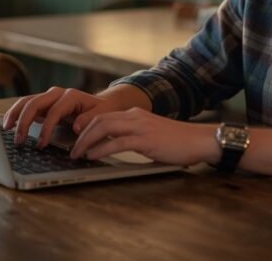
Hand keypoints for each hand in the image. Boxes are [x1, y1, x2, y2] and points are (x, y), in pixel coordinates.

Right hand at [2, 87, 124, 147]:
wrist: (101, 104)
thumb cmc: (101, 112)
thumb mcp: (101, 116)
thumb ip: (89, 120)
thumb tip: (76, 126)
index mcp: (71, 96)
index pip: (54, 111)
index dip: (46, 128)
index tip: (41, 144)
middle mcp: (57, 93)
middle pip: (35, 103)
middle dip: (24, 121)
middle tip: (18, 140)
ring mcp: (48, 97)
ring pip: (26, 101)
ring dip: (15, 115)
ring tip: (6, 129)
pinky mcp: (43, 103)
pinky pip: (26, 105)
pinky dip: (16, 113)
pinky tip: (9, 125)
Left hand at [70, 107, 219, 165]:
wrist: (200, 140)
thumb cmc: (178, 142)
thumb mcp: (151, 134)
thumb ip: (133, 137)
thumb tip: (113, 147)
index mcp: (135, 114)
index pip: (103, 116)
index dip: (86, 127)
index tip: (76, 139)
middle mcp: (135, 116)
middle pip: (99, 119)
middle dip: (81, 134)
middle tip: (71, 149)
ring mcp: (140, 126)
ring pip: (104, 128)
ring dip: (86, 142)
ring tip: (77, 154)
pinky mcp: (146, 139)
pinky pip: (117, 142)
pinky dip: (101, 149)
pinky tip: (93, 156)